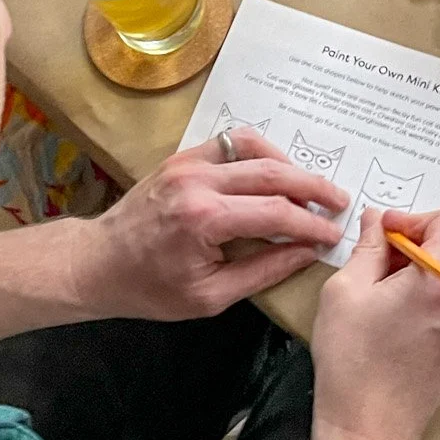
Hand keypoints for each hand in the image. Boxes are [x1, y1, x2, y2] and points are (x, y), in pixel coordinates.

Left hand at [71, 127, 349, 320]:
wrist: (100, 261)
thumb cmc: (151, 288)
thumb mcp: (210, 297)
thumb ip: (263, 271)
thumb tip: (306, 252)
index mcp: (204, 220)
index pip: (275, 213)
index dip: (311, 225)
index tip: (333, 235)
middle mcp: (197, 181)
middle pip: (273, 172)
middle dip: (313, 187)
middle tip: (340, 202)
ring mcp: (188, 162)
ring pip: (254, 147)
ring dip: (288, 165)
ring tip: (308, 189)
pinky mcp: (183, 156)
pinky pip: (231, 142)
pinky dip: (260, 153)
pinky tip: (274, 174)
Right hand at [310, 208, 439, 439]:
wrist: (368, 432)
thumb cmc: (352, 365)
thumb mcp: (345, 291)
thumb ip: (368, 247)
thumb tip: (377, 223)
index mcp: (438, 283)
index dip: (416, 217)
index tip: (387, 231)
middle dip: (422, 236)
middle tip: (384, 251)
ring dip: (427, 263)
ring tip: (385, 282)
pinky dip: (432, 290)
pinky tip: (396, 308)